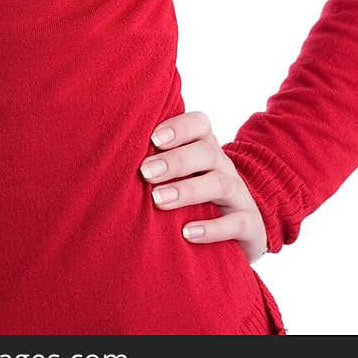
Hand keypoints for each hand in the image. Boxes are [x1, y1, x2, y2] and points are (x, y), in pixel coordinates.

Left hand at [140, 109, 267, 263]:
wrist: (241, 228)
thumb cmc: (194, 198)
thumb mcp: (181, 176)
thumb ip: (155, 163)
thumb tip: (108, 156)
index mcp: (206, 148)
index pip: (200, 124)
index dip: (178, 128)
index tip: (153, 138)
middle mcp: (224, 167)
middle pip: (206, 152)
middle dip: (175, 161)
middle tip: (145, 172)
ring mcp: (239, 195)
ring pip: (220, 183)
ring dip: (188, 190)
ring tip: (159, 200)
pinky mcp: (250, 224)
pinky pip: (237, 222)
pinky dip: (212, 228)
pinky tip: (188, 233)